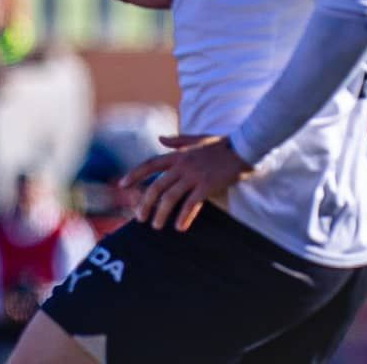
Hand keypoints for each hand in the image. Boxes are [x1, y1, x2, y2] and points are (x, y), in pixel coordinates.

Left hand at [121, 134, 251, 231]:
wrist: (244, 147)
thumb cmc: (222, 144)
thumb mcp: (197, 139)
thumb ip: (177, 141)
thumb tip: (160, 139)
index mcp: (177, 155)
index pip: (149, 164)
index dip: (134, 174)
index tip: (122, 185)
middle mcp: (182, 165)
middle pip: (156, 186)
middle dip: (145, 203)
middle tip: (139, 217)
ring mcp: (194, 175)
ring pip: (170, 197)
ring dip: (161, 213)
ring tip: (156, 226)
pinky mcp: (207, 185)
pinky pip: (191, 204)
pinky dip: (184, 216)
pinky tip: (179, 227)